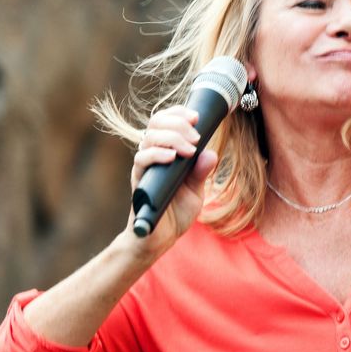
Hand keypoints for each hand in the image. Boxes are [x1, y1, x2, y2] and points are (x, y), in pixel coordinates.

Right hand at [128, 105, 217, 252]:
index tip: (197, 116)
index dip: (179, 113)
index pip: (166, 122)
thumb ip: (201, 172)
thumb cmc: (176, 212)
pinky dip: (157, 154)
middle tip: (196, 137)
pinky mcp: (139, 181)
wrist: (161, 237)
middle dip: (178, 123)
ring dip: (172, 137)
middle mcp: (153, 155)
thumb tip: (211, 153)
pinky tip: (172, 157)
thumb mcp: (196, 190)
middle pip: (156, 123)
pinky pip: (141, 160)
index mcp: (166, 152)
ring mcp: (144, 167)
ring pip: (149, 137)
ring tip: (190, 149)